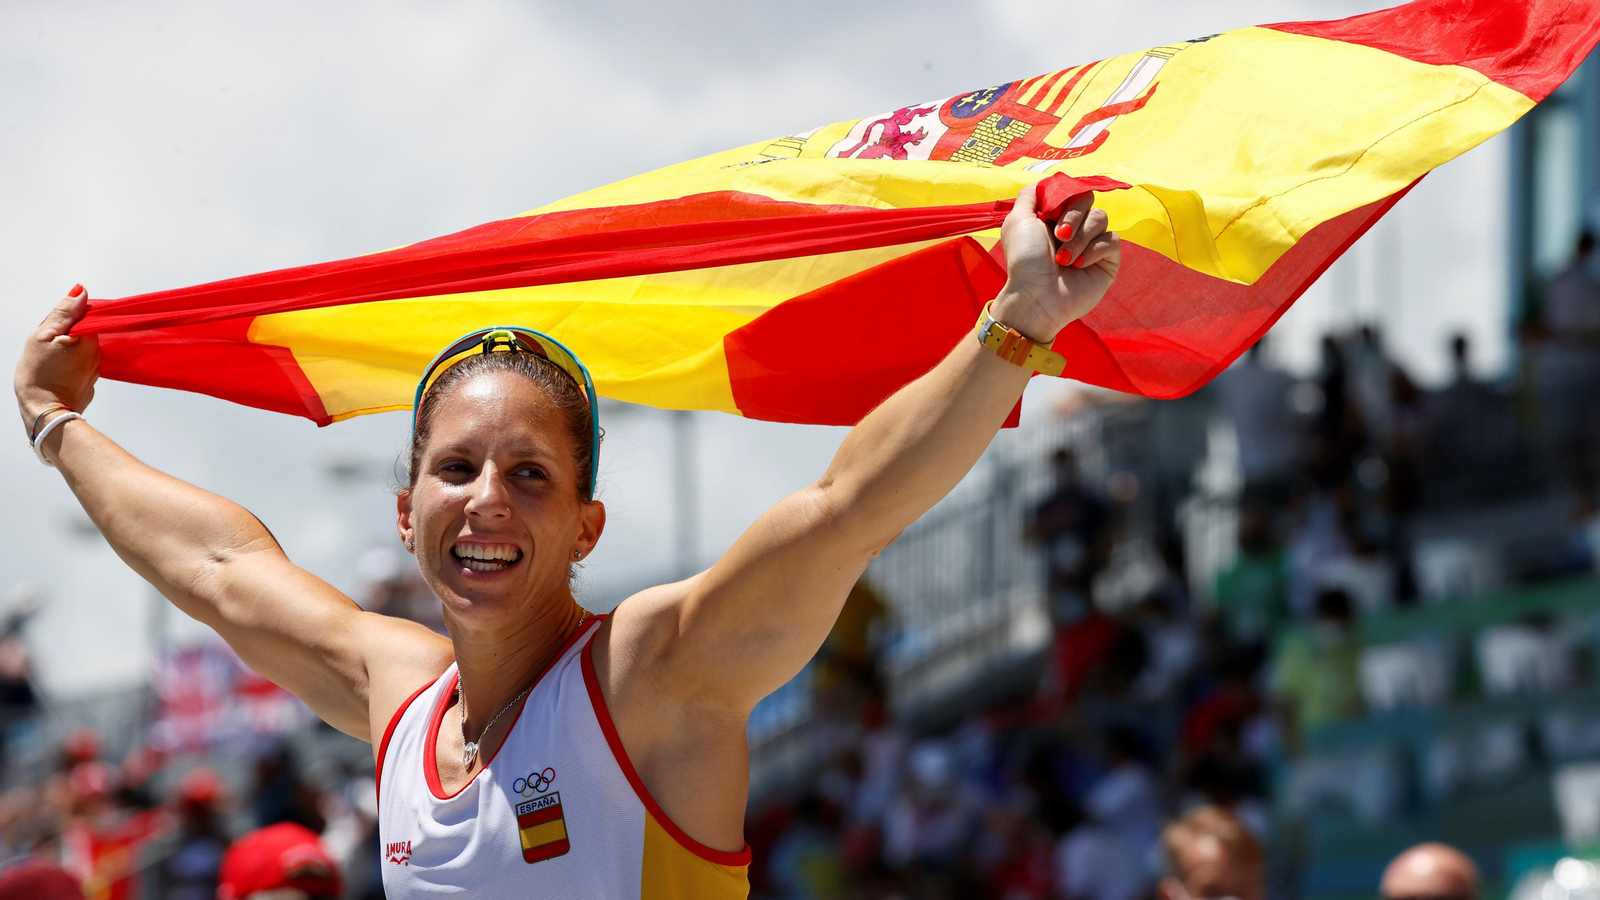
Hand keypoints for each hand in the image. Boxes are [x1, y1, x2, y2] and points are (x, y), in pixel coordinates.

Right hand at [15, 286, 99, 431]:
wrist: (45, 412)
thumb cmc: (40, 375)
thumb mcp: (43, 336)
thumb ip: (63, 313)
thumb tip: (80, 292)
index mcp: (89, 338)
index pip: (86, 315)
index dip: (66, 320)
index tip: (52, 331)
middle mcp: (97, 354)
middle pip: (83, 333)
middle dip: (66, 336)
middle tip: (47, 348)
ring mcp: (95, 370)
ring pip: (81, 351)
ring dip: (67, 351)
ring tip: (51, 362)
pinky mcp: (90, 382)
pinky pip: (80, 366)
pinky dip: (70, 366)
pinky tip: (57, 372)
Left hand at [990, 184, 1120, 342]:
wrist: (1036, 295)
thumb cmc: (1025, 260)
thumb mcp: (1018, 220)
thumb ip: (1030, 196)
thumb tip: (1045, 183)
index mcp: (1054, 217)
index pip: (1072, 191)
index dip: (1066, 198)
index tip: (1053, 212)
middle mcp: (1074, 228)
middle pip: (1088, 200)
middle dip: (1072, 217)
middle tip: (1059, 236)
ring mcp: (1092, 244)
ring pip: (1100, 218)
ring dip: (1080, 238)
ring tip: (1064, 260)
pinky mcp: (1107, 260)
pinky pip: (1112, 240)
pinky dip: (1094, 250)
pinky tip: (1079, 265)